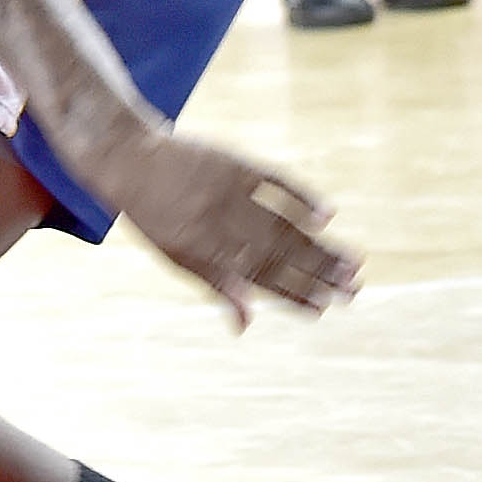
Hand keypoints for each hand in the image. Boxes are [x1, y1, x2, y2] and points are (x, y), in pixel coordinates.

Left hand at [87, 127, 358, 327]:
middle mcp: (220, 222)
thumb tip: (246, 325)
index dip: (291, 294)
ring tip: (354, 262)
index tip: (322, 309)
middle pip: (279, 252)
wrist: (126, 157)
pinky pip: (274, 181)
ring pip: (284, 223)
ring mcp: (229, 191)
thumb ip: (215, 286)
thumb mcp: (174, 254)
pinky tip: (326, 214)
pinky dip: (301, 197)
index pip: (258, 278)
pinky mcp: (235, 163)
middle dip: (318, 273)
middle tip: (355, 289)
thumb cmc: (152, 213)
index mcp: (204, 249)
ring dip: (320, 244)